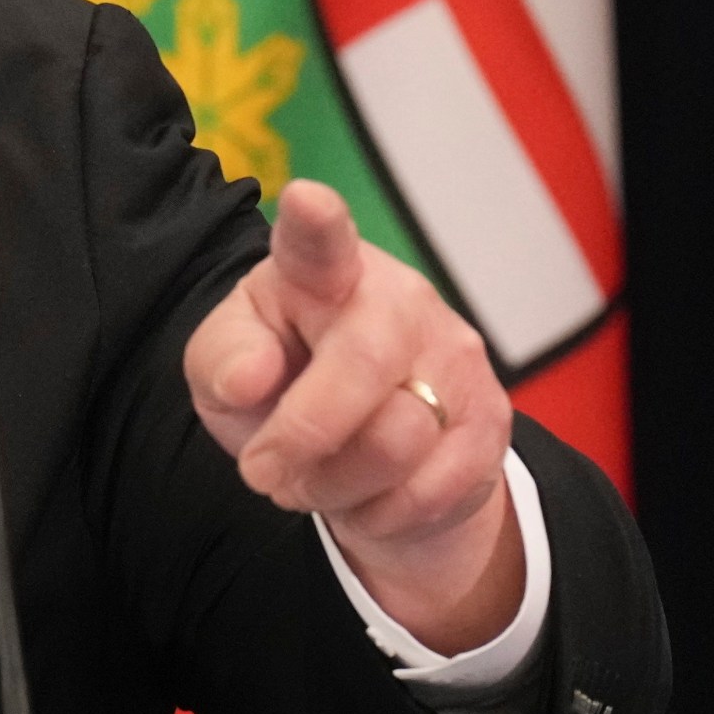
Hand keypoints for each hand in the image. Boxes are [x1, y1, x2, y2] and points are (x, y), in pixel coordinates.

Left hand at [185, 180, 522, 653]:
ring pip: (394, 442)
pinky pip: (429, 490)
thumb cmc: (281, 383)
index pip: (319, 242)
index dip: (315, 223)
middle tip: (262, 470)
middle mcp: (398, 299)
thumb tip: (250, 378)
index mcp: (319, 271)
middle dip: (300, 437)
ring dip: (333, 484)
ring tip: (312, 478)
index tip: (307, 200)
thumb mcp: (226, 370)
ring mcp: (453, 356)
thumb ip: (224, 361)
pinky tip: (363, 495)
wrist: (361, 448)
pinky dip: (378, 513)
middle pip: (359, 369)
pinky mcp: (489, 419)